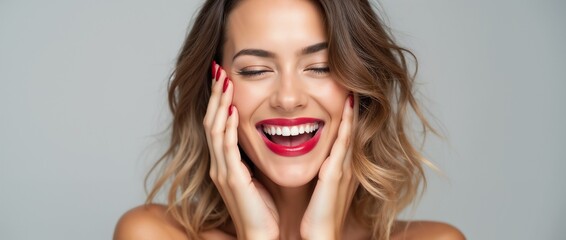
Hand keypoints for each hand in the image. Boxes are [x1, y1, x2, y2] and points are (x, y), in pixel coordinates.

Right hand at [204, 62, 278, 239]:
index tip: (225, 78)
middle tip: (219, 69)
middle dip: (216, 95)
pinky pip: (226, 148)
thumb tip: (261, 135)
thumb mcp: (257, 176)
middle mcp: (219, 165)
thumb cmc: (264, 209)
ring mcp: (222, 172)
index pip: (218, 124)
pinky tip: (232, 112)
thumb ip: (253, 157)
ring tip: (224, 81)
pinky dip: (227, 128)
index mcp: (226, 163)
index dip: (220, 100)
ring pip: (215, 130)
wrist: (263, 235)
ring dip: (220, 104)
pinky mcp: (231, 180)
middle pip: (211, 121)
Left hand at [300, 95, 357, 239]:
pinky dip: (346, 123)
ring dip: (352, 110)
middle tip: (354, 84)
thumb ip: (320, 174)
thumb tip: (315, 163)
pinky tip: (347, 106)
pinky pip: (343, 141)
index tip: (347, 95)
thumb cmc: (316, 217)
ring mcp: (344, 167)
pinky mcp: (336, 172)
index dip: (347, 117)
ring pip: (350, 131)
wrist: (320, 236)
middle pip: (352, 130)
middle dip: (353, 109)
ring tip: (353, 87)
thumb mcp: (320, 190)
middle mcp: (346, 165)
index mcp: (340, 169)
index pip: (345, 136)